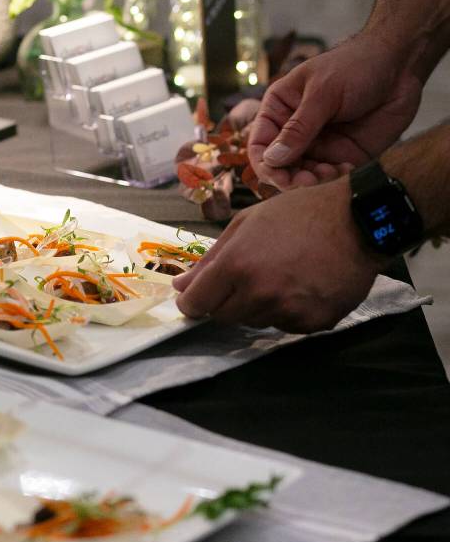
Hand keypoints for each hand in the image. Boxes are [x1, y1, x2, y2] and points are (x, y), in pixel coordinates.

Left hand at [172, 177, 386, 333]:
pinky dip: (287, 313)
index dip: (192, 302)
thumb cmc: (298, 214)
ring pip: (255, 322)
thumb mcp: (246, 224)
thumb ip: (210, 259)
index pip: (196, 304)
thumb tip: (181, 287)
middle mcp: (260, 293)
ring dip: (258, 306)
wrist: (360, 219)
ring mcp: (289, 311)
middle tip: (247, 277)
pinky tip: (301, 287)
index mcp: (237, 266)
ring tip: (280, 277)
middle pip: (223, 317)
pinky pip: (286, 327)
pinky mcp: (315, 323)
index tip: (197, 297)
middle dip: (226, 301)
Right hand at [248, 35, 423, 189]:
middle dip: (289, 177)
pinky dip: (334, 177)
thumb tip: (272, 160)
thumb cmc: (356, 66)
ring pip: (303, 174)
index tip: (278, 175)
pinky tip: (346, 167)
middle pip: (279, 165)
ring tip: (329, 172)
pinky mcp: (342, 154)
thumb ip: (298, 128)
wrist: (401, 65)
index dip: (265, 164)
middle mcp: (295, 131)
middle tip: (305, 180)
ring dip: (313, 179)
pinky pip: (330, 175)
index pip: (260, 144)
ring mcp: (318, 144)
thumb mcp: (323, 93)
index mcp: (280, 110)